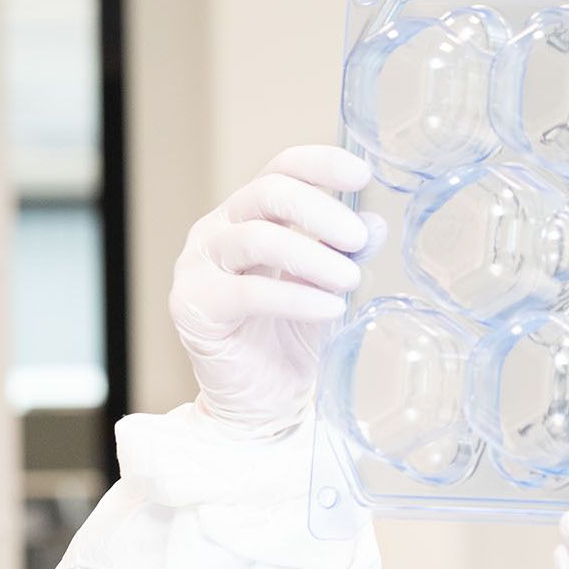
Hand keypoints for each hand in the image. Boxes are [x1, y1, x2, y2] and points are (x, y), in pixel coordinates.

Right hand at [168, 145, 387, 437]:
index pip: (280, 169)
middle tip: (359, 238)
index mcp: (248, 215)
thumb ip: (343, 254)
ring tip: (350, 279)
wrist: (260, 403)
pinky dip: (295, 298)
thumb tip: (375, 226)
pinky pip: (248, 292)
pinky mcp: (194, 306)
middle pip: (267, 193)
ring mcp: (199, 266)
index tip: (362, 174)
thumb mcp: (325, 288)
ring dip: (312, 256)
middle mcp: (218, 230)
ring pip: (256, 238)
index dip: (320, 165)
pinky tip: (329, 308)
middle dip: (320, 210)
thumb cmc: (288, 340)